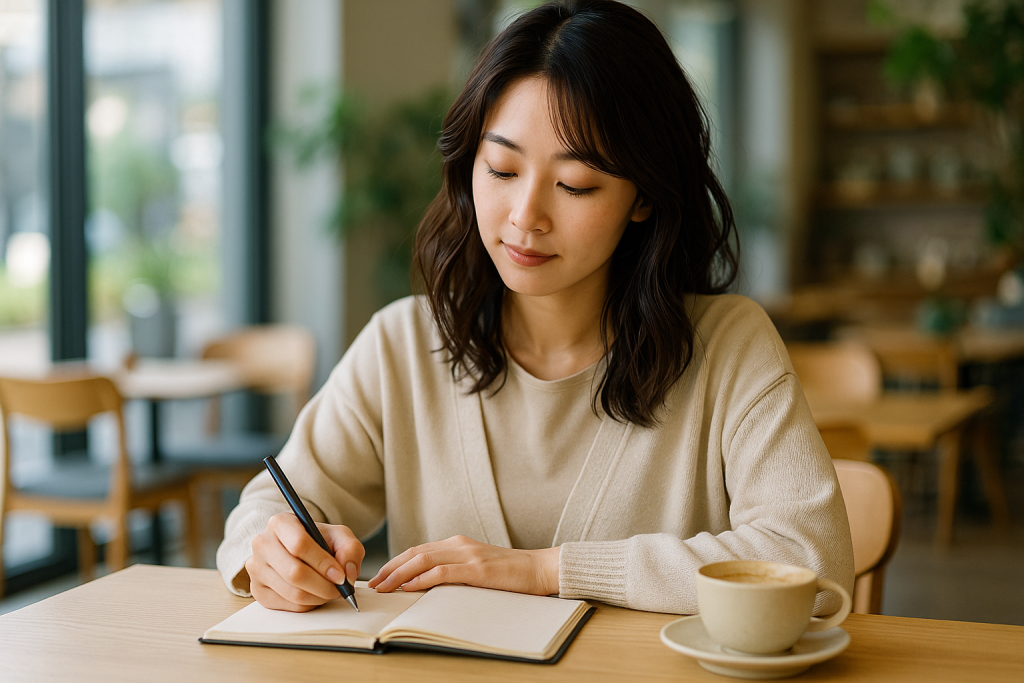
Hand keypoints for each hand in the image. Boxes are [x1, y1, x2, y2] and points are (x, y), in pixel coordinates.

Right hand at [245, 513, 364, 611]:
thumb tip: (348, 574)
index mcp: (280, 523)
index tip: (340, 575)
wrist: (298, 550)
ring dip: (318, 597)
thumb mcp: (338, 536)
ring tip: (330, 591)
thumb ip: (350, 549)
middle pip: (294, 573)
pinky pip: (287, 605)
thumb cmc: (317, 541)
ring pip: (292, 593)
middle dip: (324, 585)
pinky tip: (315, 595)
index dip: (323, 563)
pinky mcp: (257, 590)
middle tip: (340, 589)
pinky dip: (308, 605)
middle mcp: (262, 544)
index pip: (299, 545)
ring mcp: (256, 568)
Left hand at [368, 535, 559, 595]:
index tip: (381, 577)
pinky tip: (409, 587)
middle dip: (391, 568)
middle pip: (415, 553)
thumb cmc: (510, 573)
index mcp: (457, 544)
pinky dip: (422, 579)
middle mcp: (459, 545)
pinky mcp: (477, 569)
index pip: (418, 551)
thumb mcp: (476, 568)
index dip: (396, 563)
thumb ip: (454, 571)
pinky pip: (443, 572)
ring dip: (400, 574)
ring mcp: (468, 555)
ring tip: (385, 587)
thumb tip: (426, 584)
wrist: (538, 568)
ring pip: (424, 560)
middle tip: (374, 583)